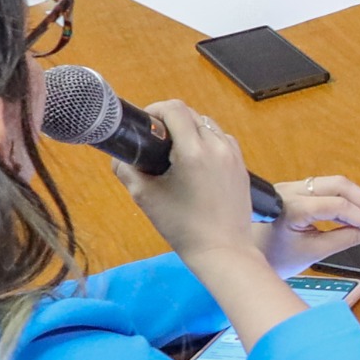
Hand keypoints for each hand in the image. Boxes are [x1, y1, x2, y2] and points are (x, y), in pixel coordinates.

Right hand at [110, 100, 278, 270]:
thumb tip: (118, 157)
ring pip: (208, 125)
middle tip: (156, 142)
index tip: (146, 125)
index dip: (155, 110)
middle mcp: (217, 146)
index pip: (175, 109)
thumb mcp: (146, 198)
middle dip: (171, 121)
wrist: (223, 251)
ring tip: (176, 153)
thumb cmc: (183, 227)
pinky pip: (222, 140)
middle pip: (191, 114)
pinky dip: (208, 142)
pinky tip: (197, 162)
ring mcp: (233, 154)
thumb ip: (127, 171)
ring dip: (190, 130)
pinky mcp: (242, 165)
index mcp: (194, 151)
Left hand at [253, 175, 359, 277]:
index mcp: (292, 208)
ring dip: (356, 198)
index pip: (338, 206)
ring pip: (334, 183)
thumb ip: (347, 239)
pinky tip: (354, 213)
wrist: (241, 256)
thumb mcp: (314, 253)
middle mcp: (290, 191)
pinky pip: (325, 187)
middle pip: (339, 184)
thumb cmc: (272, 258)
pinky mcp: (293, 190)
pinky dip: (344, 199)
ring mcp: (291, 187)